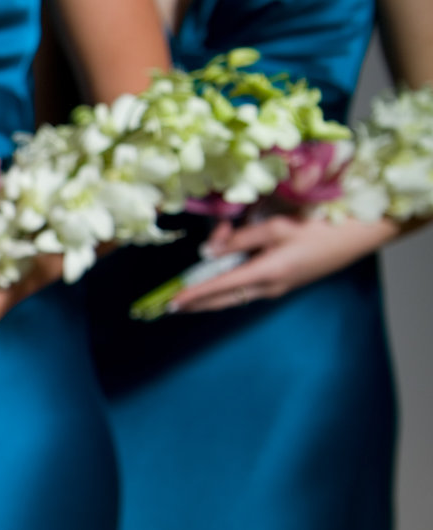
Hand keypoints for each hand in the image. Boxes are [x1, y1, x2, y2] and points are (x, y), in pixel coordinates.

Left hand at [171, 214, 399, 312]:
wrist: (358, 236)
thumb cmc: (318, 226)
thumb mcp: (274, 227)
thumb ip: (239, 240)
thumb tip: (209, 251)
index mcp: (266, 273)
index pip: (219, 287)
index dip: (193, 294)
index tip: (172, 302)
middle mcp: (269, 287)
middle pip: (223, 299)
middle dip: (197, 300)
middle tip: (171, 303)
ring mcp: (276, 288)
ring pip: (234, 292)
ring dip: (215, 282)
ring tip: (202, 266)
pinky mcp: (282, 283)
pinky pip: (247, 285)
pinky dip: (230, 277)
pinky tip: (224, 262)